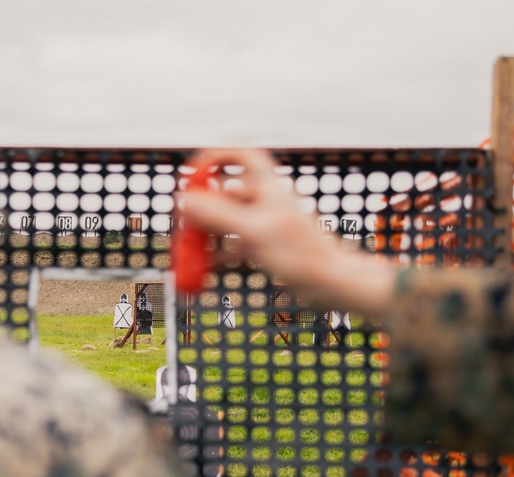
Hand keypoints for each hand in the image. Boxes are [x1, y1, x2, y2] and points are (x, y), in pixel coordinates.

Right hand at [177, 148, 397, 318]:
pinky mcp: (266, 246)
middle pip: (226, 192)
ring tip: (189, 246)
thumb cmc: (302, 254)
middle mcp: (265, 201)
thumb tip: (185, 200)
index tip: (193, 172)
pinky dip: (219, 253)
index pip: (242, 156)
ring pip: (227, 221)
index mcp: (268, 188)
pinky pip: (234, 245)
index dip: (216, 157)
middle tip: (181, 220)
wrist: (332, 283)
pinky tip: (205, 266)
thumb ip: (218, 215)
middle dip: (202, 205)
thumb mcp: (254, 232)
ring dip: (207, 232)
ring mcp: (265, 224)